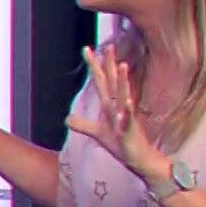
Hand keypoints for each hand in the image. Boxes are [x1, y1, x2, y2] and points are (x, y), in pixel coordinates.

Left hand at [65, 45, 164, 177]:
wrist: (139, 160)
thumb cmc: (121, 144)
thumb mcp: (97, 133)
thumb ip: (83, 124)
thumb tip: (66, 119)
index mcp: (110, 106)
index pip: (101, 82)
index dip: (95, 66)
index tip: (88, 49)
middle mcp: (118, 108)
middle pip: (112, 83)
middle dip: (109, 65)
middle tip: (108, 46)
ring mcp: (126, 118)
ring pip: (124, 96)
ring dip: (123, 81)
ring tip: (122, 65)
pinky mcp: (130, 132)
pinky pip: (129, 121)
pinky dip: (127, 113)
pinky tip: (126, 104)